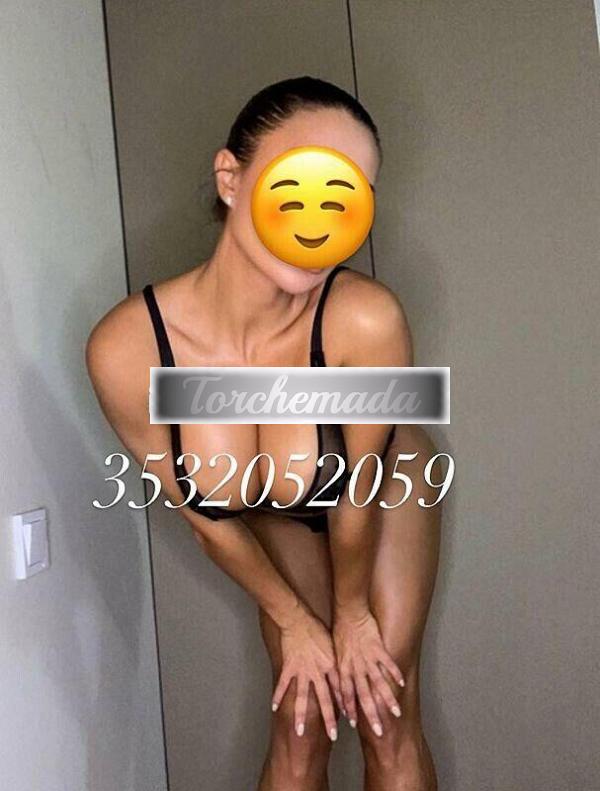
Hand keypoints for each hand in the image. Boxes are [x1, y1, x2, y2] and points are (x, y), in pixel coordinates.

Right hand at [271, 606, 341, 741]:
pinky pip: (283, 685)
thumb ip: (336, 661)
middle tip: (333, 736)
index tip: (351, 721)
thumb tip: (344, 673)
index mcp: (331, 666)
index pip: (340, 690)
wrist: (298, 619)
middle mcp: (317, 672)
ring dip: (301, 716)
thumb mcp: (332, 645)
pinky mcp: (288, 667)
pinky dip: (277, 696)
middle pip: (324, 700)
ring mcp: (302, 671)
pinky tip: (273, 708)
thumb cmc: (317, 629)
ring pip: (302, 698)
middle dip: (329, 719)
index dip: (346, 706)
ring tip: (299, 732)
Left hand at [333, 607, 404, 736]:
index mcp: (343, 668)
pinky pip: (388, 663)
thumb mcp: (334, 653)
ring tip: (396, 713)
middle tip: (379, 730)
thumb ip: (338, 670)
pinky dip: (395, 673)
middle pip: (364, 695)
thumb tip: (336, 686)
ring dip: (388, 699)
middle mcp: (356, 666)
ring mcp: (368, 658)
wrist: (348, 611)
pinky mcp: (378, 648)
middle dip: (371, 714)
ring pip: (378, 683)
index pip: (345, 693)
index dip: (349, 708)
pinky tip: (402, 683)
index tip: (353, 724)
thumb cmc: (339, 631)